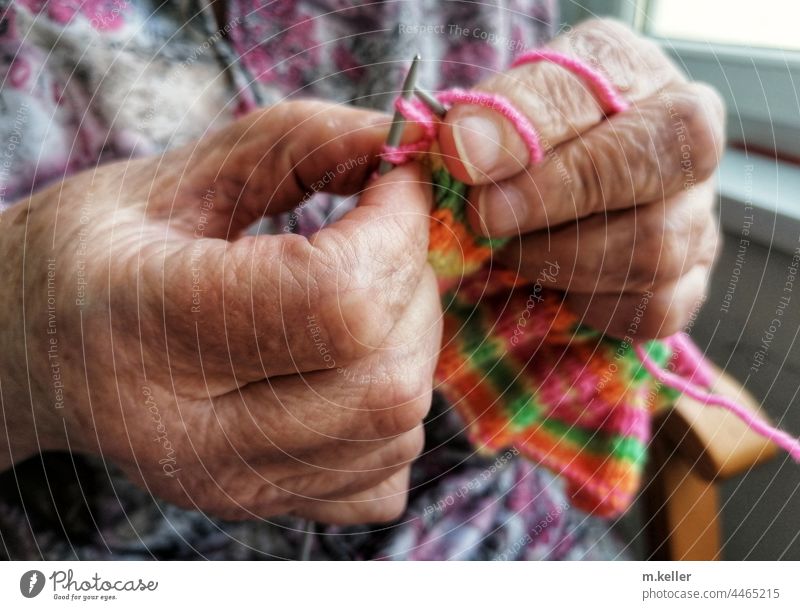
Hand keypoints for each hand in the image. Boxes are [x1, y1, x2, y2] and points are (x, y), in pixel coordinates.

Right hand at [0, 100, 441, 523]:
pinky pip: (385, 475)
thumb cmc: (88, 255)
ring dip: (412, 342)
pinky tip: (349, 363)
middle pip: (383, 375)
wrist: (26, 356)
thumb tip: (403, 142)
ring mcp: (232, 484)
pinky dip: (393, 410)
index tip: (395, 180)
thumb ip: (292, 145)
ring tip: (364, 292)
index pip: (337, 298)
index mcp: (147, 326)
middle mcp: (193, 432)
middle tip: (380, 234)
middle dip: (412, 284)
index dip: (397, 229)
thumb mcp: (167, 178)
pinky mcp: (261, 504)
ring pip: (397, 426)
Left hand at [438, 18, 724, 337]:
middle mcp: (682, 133)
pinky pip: (656, 306)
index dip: (529, 126)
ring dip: (564, 259)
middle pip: (648, 163)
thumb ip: (487, 121)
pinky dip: (595, 305)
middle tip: (488, 218)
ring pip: (653, 247)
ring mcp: (697, 210)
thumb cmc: (520, 150)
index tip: (467, 157)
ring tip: (516, 252)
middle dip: (554, 198)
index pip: (600, 88)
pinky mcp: (691, 278)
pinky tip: (561, 287)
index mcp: (631, 72)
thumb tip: (465, 145)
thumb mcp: (500, 114)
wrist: (540, 200)